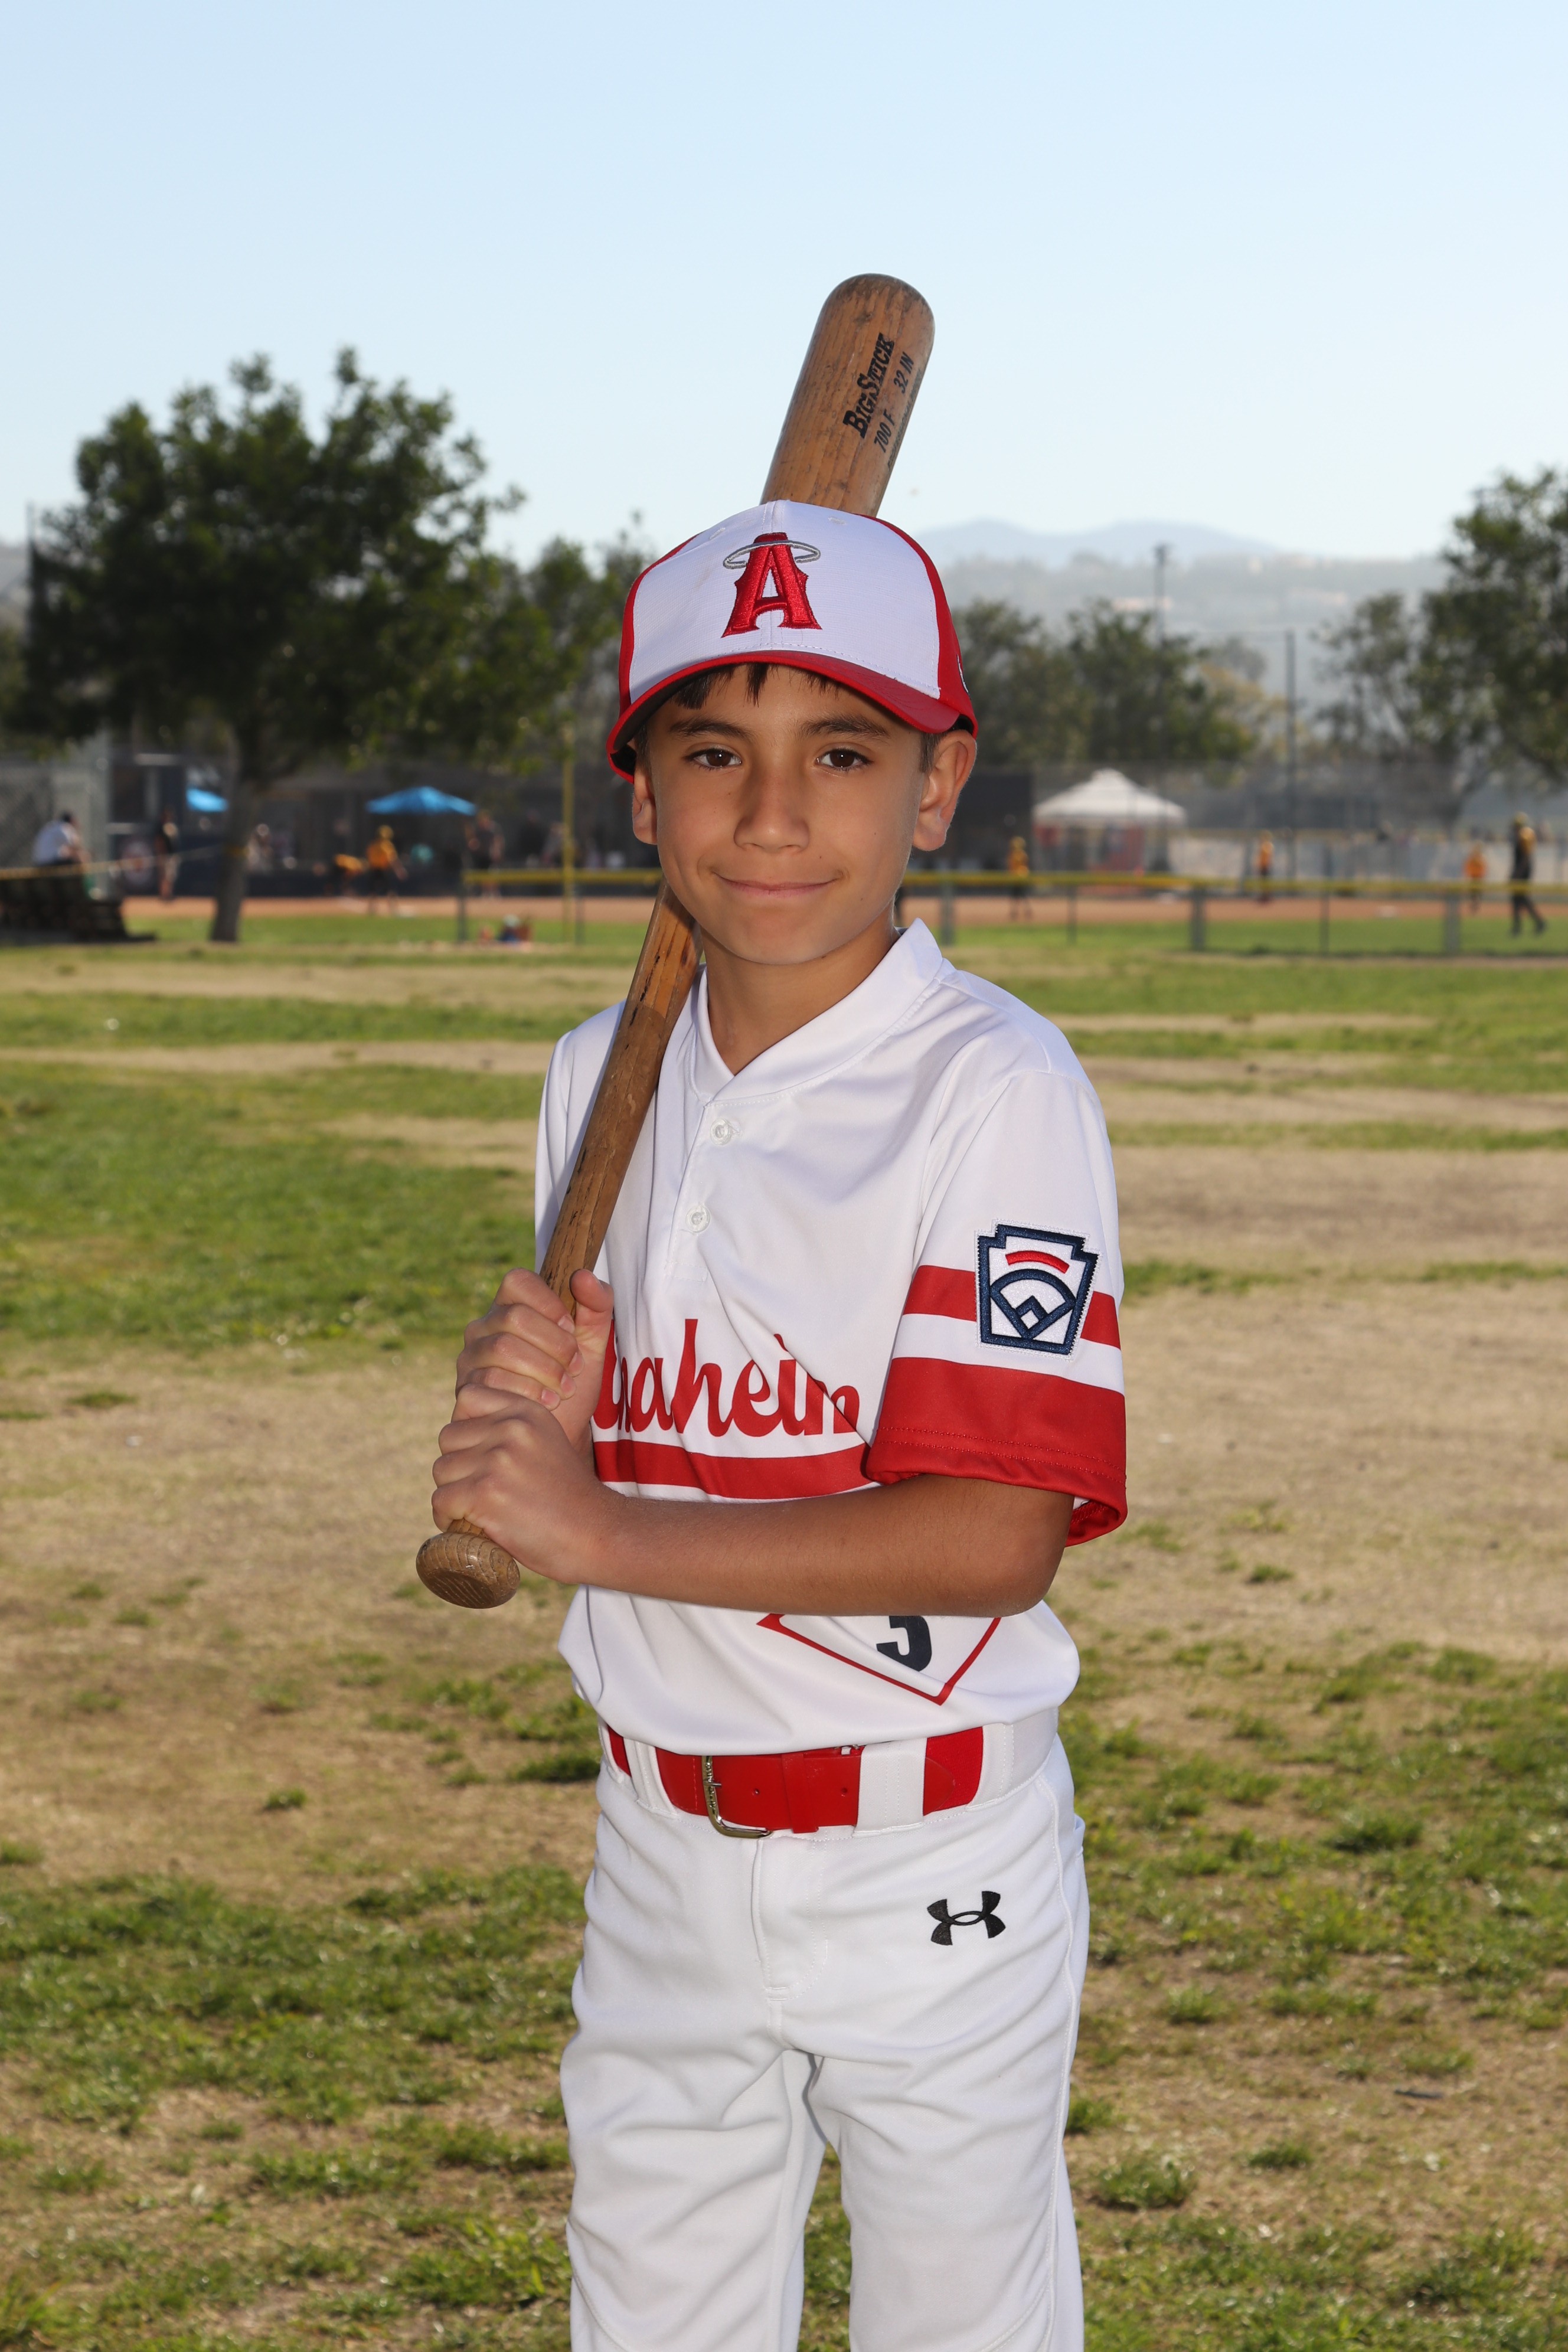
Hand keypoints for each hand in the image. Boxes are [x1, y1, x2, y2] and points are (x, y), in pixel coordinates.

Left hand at [432, 1390, 613, 1583]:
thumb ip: (510, 1430)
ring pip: (441, 1470)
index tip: (477, 1455)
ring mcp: (498, 1459)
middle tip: (478, 1491)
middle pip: (448, 1438)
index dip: (464, 1428)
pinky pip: (441, 1501)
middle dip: (456, 1466)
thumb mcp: (545, 1443)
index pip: (467, 1397)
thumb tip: (456, 1431)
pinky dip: (446, 1518)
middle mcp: (511, 1428)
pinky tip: (466, 1527)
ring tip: (476, 1511)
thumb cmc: (567, 1498)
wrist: (595, 1535)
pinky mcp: (486, 1493)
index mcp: (526, 1411)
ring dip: (451, 1494)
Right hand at [453, 1267, 613, 1455]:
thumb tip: (582, 1275)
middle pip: (514, 1317)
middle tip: (575, 1368)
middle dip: (554, 1344)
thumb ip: (597, 1305)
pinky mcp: (466, 1389)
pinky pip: (491, 1381)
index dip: (548, 1302)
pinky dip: (528, 1392)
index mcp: (511, 1306)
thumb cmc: (572, 1383)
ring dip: (544, 1370)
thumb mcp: (593, 1343)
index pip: (518, 1281)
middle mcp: (483, 1327)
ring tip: (564, 1389)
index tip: (571, 1329)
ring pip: (502, 1348)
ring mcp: (470, 1358)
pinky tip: (546, 1404)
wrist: (560, 1433)